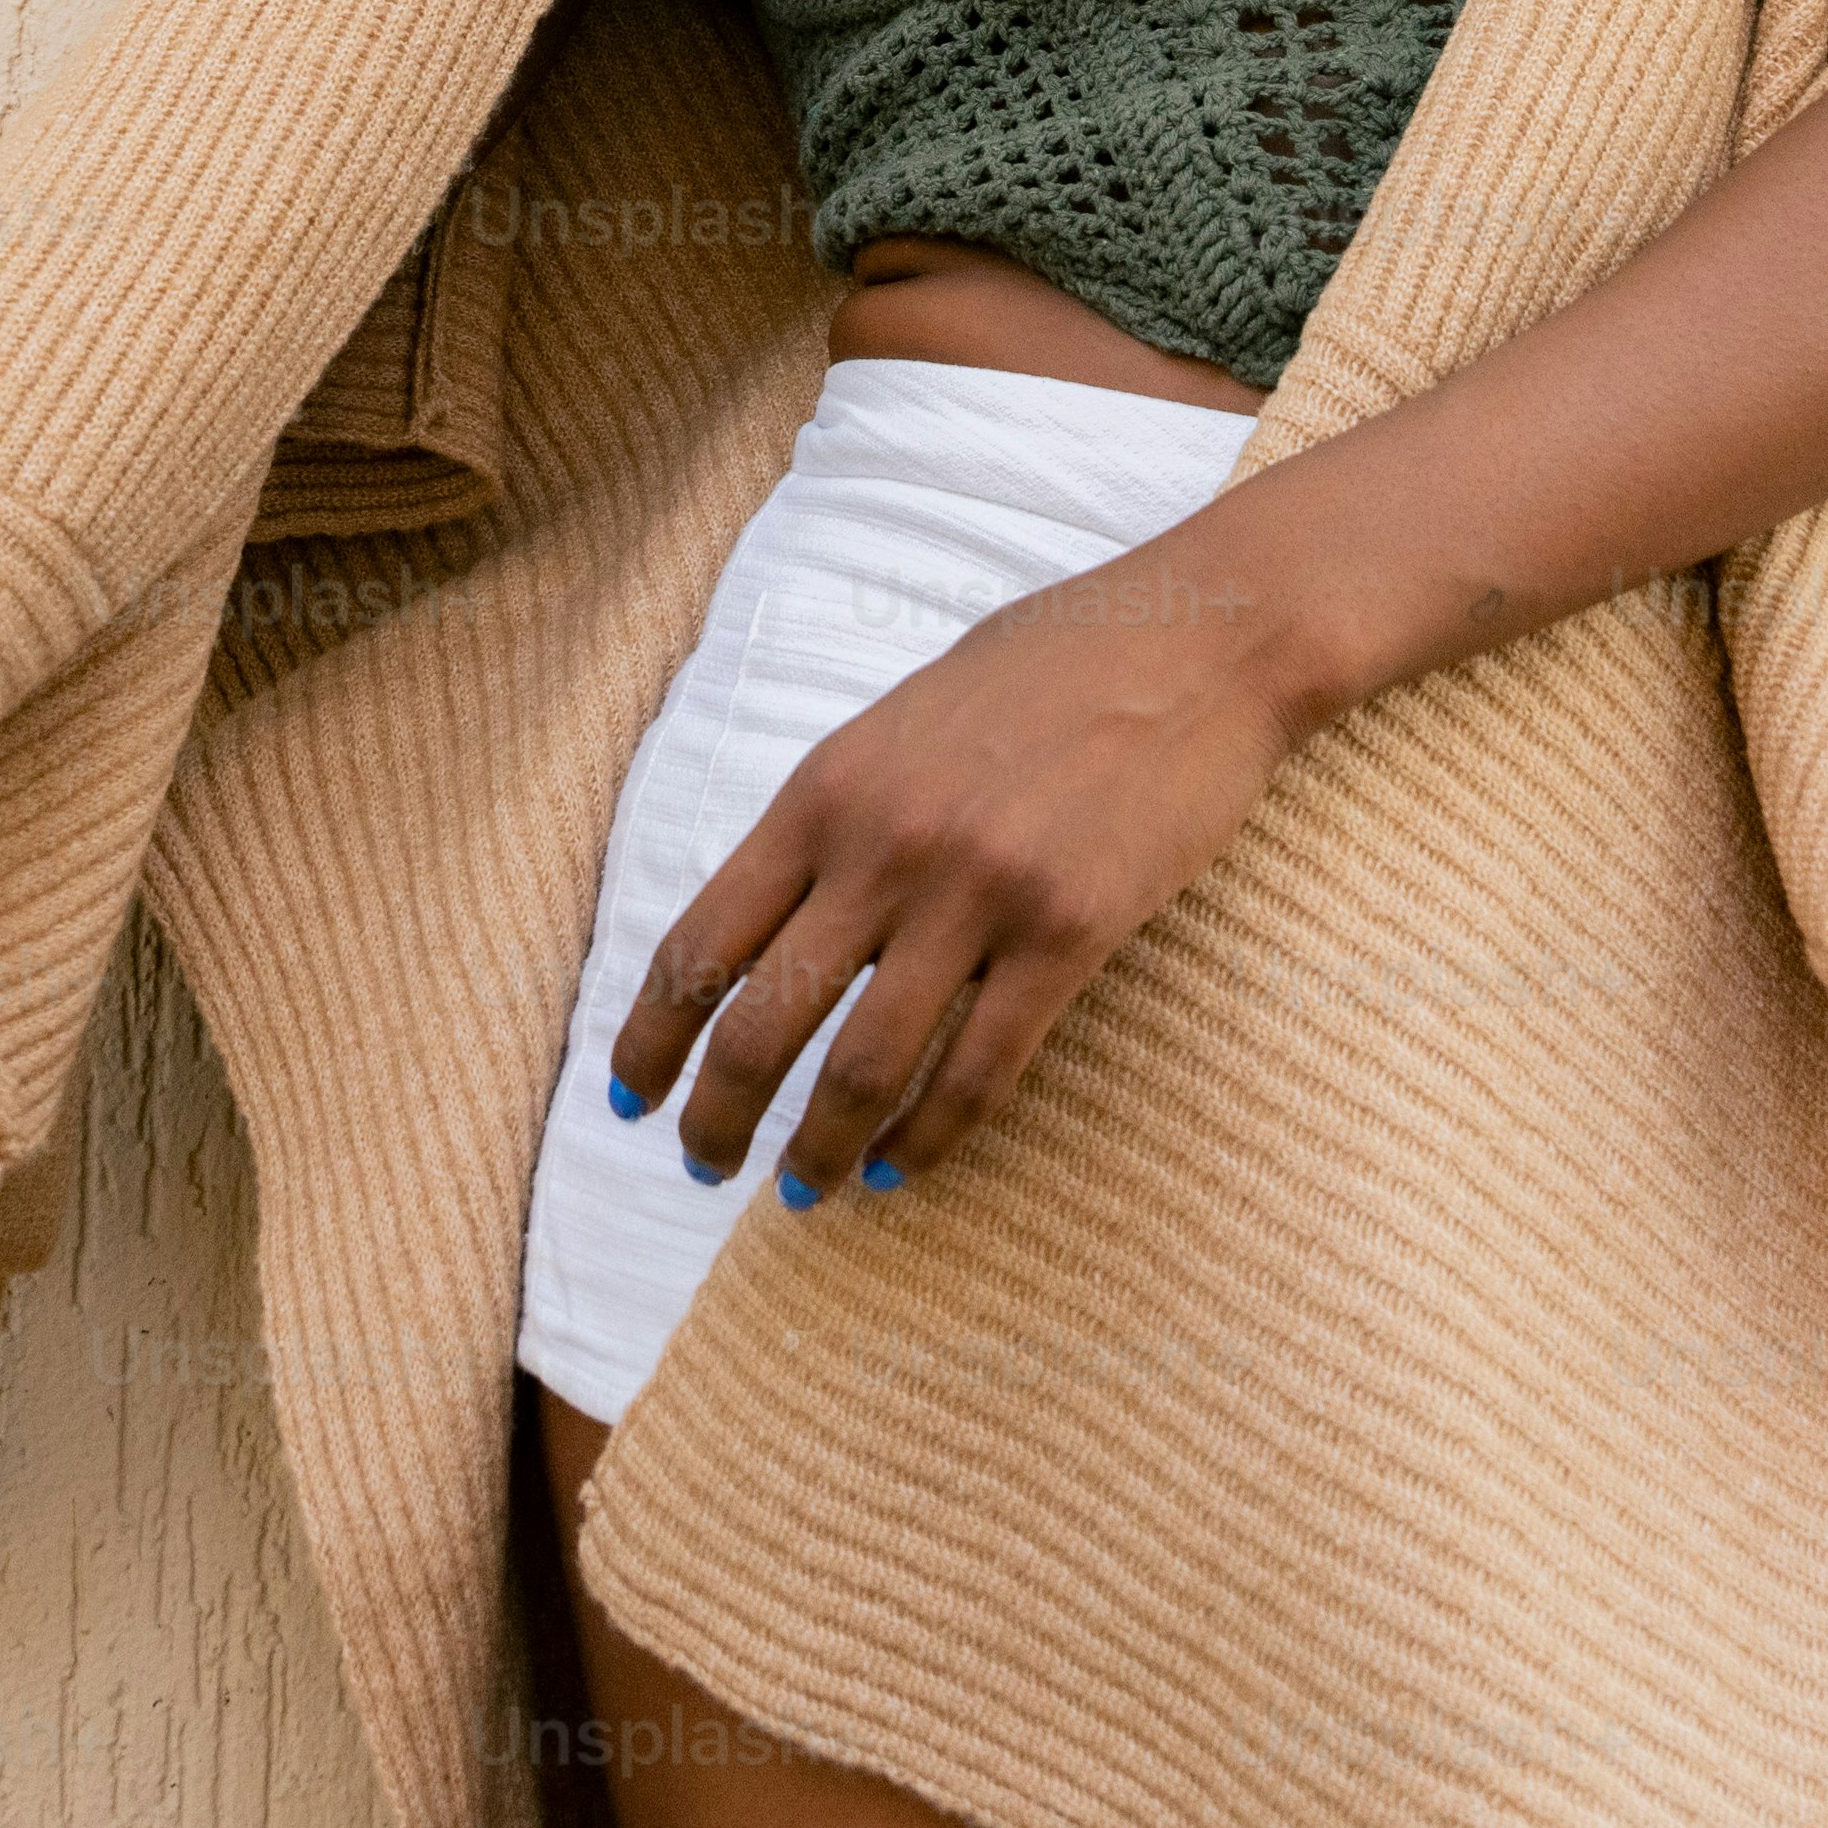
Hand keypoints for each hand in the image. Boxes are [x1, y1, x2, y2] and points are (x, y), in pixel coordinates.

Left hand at [608, 517, 1316, 1209]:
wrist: (1198, 636)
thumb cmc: (1050, 666)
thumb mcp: (901, 722)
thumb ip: (837, 816)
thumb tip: (776, 918)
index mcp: (824, 792)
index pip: (698, 942)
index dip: (649, 1037)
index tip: (629, 1097)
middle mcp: (882, 847)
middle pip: (759, 1025)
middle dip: (716, 1117)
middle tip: (702, 1166)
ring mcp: (975, 893)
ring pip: (862, 1067)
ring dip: (818, 1149)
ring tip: (802, 1190)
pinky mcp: (1068, 932)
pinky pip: (980, 1070)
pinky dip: (928, 1138)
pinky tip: (902, 1165)